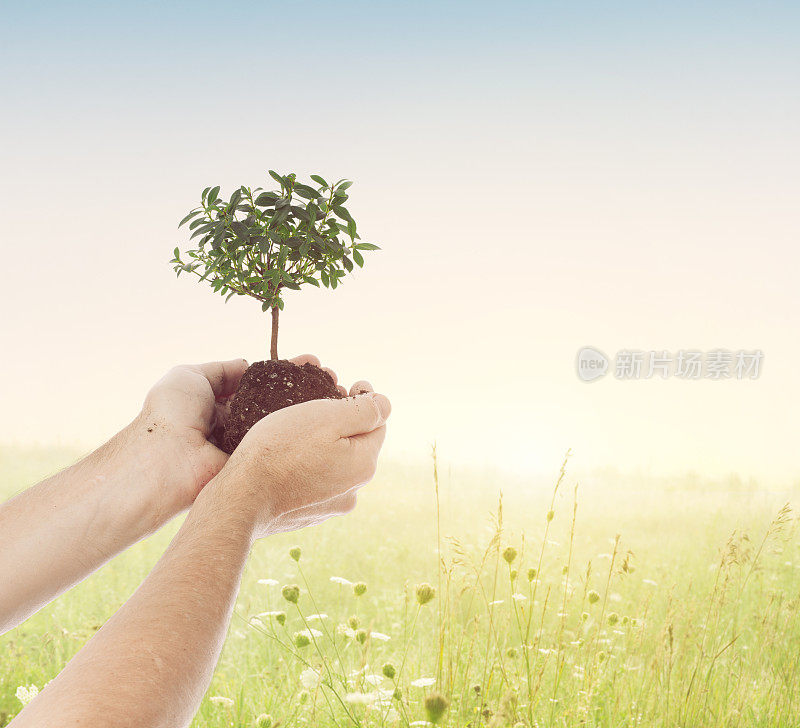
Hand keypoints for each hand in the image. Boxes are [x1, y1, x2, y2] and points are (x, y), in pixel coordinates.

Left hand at [138, 354, 346, 514]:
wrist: (164, 460)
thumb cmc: (169, 415)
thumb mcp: (190, 375)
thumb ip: (223, 369)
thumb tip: (249, 364)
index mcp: (220, 406)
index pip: (262, 387)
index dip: (286, 374)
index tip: (311, 363)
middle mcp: (239, 426)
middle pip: (278, 405)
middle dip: (306, 390)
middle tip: (332, 377)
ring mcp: (250, 447)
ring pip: (285, 425)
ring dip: (311, 410)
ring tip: (338, 392)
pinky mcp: (258, 466)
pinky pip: (282, 446)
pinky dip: (303, 432)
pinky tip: (327, 417)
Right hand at [213, 379, 390, 537]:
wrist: (240, 500)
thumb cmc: (280, 451)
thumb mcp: (326, 417)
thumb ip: (364, 410)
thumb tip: (384, 404)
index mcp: (364, 465)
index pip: (378, 423)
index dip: (362, 399)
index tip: (343, 386)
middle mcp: (354, 491)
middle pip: (356, 444)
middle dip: (341, 421)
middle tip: (315, 402)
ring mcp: (329, 506)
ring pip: (335, 462)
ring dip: (323, 443)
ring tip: (296, 427)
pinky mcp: (306, 514)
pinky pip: (314, 480)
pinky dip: (306, 464)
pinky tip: (285, 454)